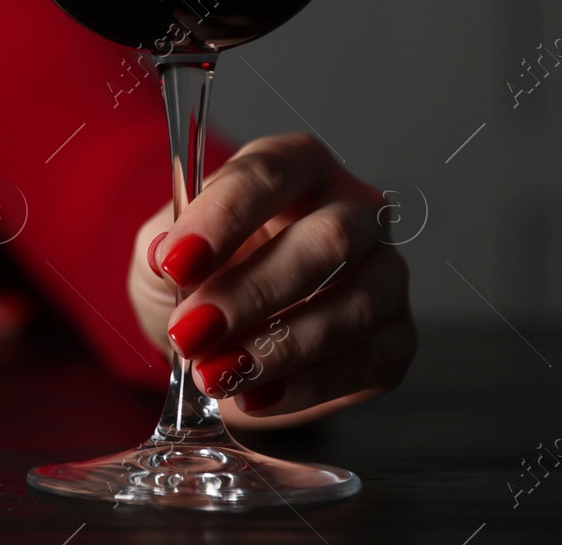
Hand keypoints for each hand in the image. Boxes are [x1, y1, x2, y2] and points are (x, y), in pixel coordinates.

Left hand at [127, 132, 415, 425]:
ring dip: (278, 347)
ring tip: (214, 373)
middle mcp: (353, 209)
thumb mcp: (167, 246)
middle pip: (328, 240)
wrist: (220, 334)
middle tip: (191, 332)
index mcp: (295, 166)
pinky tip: (253, 396)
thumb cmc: (201, 272)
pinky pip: (366, 362)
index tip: (174, 264)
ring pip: (355, 305)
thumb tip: (166, 254)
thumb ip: (166, 241)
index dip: (221, 219)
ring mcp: (385, 273)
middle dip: (254, 292)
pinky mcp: (396, 338)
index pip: (269, 175)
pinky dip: (304, 386)